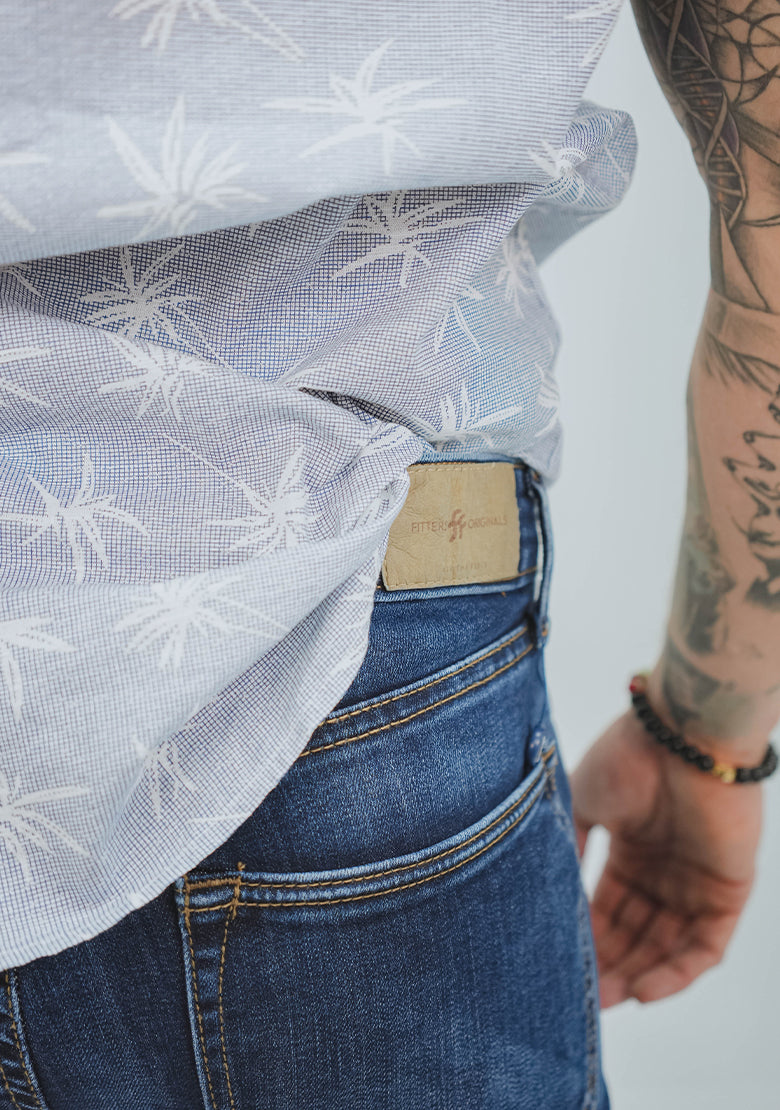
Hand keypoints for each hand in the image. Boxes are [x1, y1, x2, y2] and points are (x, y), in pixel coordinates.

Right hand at [569, 707, 762, 1007]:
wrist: (682, 732)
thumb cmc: (630, 756)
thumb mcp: (582, 800)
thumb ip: (570, 843)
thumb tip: (548, 888)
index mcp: (633, 848)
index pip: (608, 908)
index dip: (586, 939)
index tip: (557, 969)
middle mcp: (666, 870)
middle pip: (636, 933)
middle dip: (609, 966)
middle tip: (578, 998)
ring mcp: (698, 881)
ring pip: (668, 947)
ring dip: (638, 976)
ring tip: (606, 1001)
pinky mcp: (729, 891)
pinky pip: (706, 946)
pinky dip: (677, 973)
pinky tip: (643, 991)